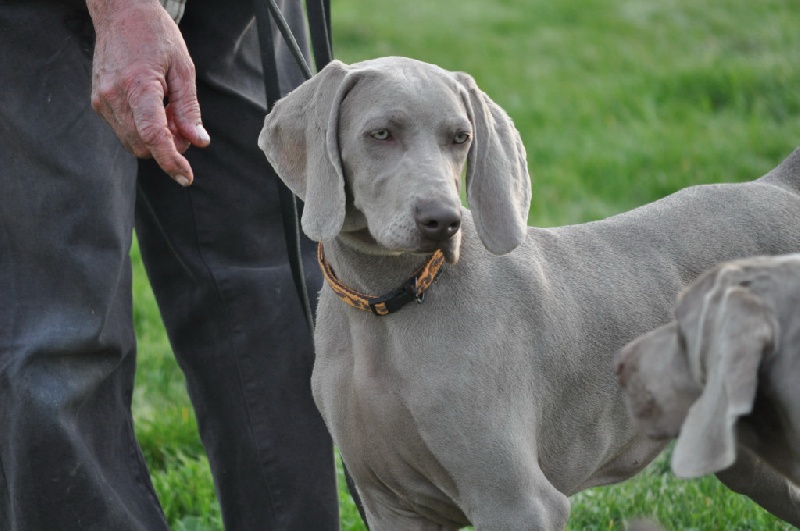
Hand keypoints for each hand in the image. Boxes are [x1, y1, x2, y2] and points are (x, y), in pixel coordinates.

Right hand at [87, 0, 209, 185]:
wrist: (121, 12)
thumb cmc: (156, 36)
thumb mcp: (183, 68)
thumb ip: (189, 109)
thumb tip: (199, 142)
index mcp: (138, 85)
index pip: (153, 136)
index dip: (171, 160)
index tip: (186, 177)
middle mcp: (114, 96)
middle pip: (143, 146)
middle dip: (168, 145)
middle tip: (183, 123)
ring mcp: (102, 100)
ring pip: (133, 142)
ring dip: (155, 138)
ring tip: (168, 110)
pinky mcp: (98, 102)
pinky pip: (124, 130)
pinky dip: (143, 130)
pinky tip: (154, 108)